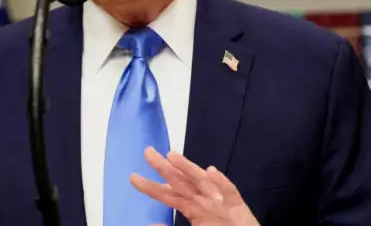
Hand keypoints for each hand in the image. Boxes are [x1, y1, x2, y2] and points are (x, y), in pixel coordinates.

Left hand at [130, 147, 259, 225]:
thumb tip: (149, 225)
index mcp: (191, 207)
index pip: (167, 195)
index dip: (150, 187)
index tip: (132, 177)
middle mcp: (202, 200)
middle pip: (181, 182)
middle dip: (164, 167)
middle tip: (147, 151)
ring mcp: (219, 202)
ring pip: (202, 182)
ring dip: (188, 168)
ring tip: (172, 155)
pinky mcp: (237, 206)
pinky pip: (229, 193)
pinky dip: (221, 182)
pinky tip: (212, 171)